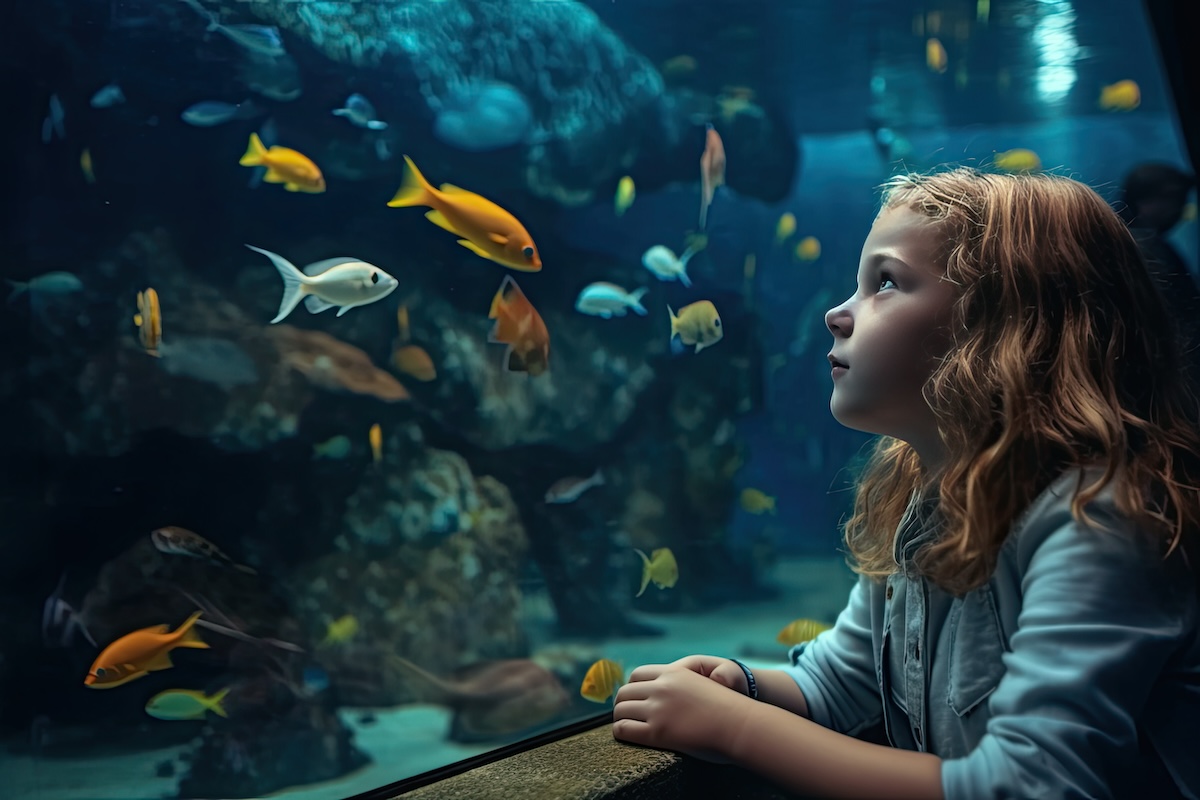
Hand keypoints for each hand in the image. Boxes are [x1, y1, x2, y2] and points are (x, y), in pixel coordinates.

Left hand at [612, 662, 753, 762]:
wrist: (740, 724)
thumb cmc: (729, 705)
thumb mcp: (709, 676)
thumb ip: (688, 675)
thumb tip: (679, 676)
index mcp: (673, 673)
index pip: (637, 675)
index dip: (632, 687)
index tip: (633, 697)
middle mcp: (661, 687)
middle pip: (625, 692)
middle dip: (623, 702)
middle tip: (626, 713)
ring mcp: (658, 709)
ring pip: (621, 709)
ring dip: (620, 717)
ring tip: (624, 725)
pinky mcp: (657, 731)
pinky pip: (624, 728)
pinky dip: (620, 731)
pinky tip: (624, 734)